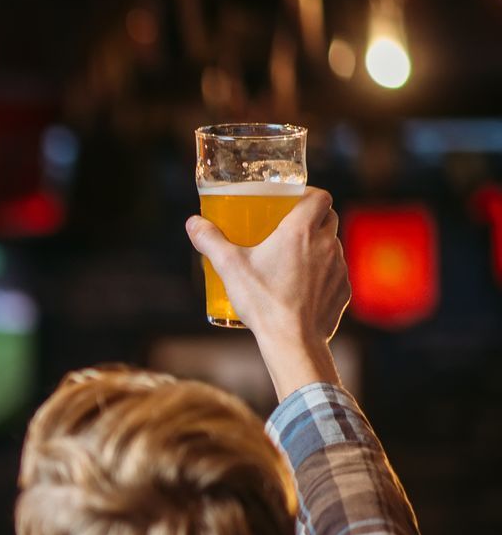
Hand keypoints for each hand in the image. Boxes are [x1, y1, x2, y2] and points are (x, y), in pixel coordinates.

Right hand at [185, 188, 349, 399]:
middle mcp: (327, 244)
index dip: (309, 193)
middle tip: (288, 227)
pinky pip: (335, 273)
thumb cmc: (263, 301)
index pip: (320, 196)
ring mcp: (339, 268)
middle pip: (328, 218)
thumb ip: (210, 241)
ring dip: (317, 247)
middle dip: (312, 218)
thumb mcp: (229, 268)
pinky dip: (322, 274)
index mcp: (301, 231)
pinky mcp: (343, 290)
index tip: (292, 200)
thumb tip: (193, 223)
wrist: (292, 340)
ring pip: (333, 246)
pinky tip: (302, 286)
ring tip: (292, 260)